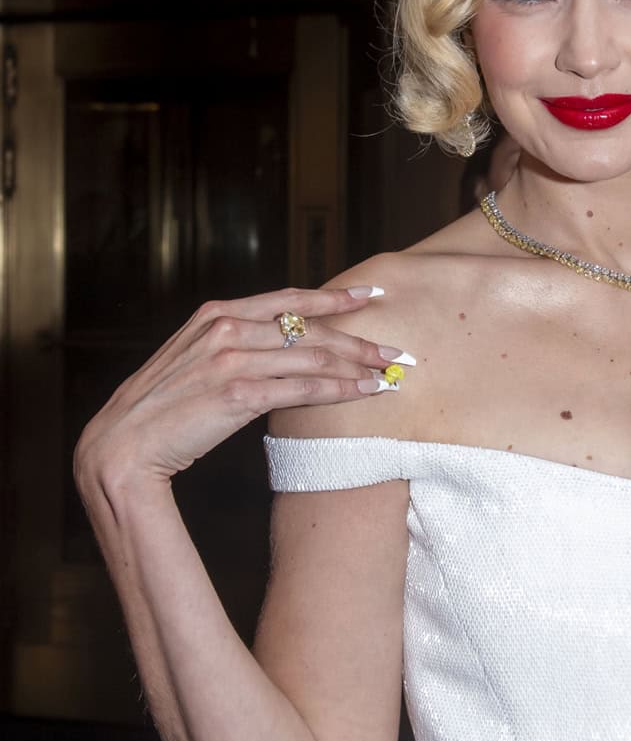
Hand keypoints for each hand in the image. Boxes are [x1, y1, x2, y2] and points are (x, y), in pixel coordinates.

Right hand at [74, 287, 407, 490]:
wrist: (123, 446)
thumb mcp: (197, 358)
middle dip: (361, 339)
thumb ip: (238, 343)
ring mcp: (232, 360)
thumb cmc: (164, 407)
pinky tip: (364, 392)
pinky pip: (304, 387)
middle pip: (312, 328)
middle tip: (397, 349)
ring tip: (390, 374)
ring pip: (314, 356)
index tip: (372, 294)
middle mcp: (226, 329)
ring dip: (359, 366)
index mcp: (217, 313)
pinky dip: (340, 389)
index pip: (291, 299)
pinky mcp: (238, 395)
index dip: (336, 296)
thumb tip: (287, 344)